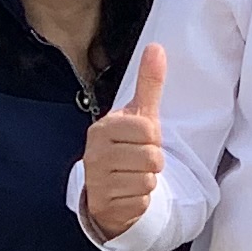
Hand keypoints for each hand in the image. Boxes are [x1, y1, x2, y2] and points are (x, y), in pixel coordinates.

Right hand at [80, 50, 166, 242]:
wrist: (107, 187)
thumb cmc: (127, 147)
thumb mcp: (139, 115)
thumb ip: (149, 83)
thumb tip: (157, 47)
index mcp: (103, 128)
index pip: (149, 130)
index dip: (154, 138)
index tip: (141, 141)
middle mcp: (95, 153)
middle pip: (152, 157)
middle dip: (153, 161)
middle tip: (137, 160)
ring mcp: (97, 180)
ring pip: (148, 180)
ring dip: (148, 181)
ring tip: (132, 175)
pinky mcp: (104, 203)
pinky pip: (141, 200)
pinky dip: (140, 198)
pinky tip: (127, 192)